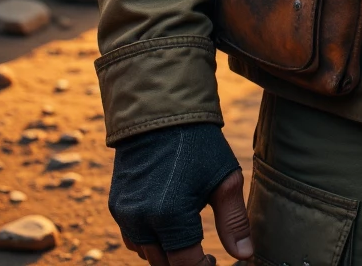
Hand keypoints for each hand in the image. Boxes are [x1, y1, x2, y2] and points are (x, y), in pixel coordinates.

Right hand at [110, 124, 252, 265]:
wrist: (160, 110)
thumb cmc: (198, 143)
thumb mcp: (224, 178)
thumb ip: (233, 221)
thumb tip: (245, 256)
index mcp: (170, 215)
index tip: (214, 262)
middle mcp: (142, 219)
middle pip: (164, 265)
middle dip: (185, 263)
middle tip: (205, 254)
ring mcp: (125, 214)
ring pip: (147, 255)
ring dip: (166, 253)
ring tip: (187, 236)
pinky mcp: (116, 206)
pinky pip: (133, 239)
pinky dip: (149, 240)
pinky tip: (167, 224)